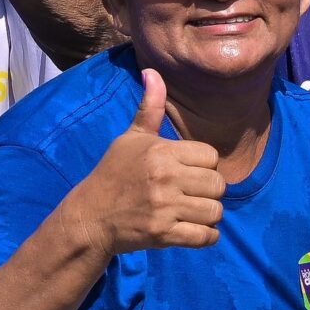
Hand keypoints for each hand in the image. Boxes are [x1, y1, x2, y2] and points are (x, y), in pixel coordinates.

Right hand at [75, 69, 224, 254]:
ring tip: (192, 212)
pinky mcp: (163, 235)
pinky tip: (194, 231)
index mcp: (161, 152)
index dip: (203, 165)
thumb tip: (152, 72)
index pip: (211, 156)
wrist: (90, 216)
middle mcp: (165, 178)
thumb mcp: (130, 138)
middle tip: (191, 194)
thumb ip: (150, 107)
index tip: (187, 171)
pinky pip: (205, 237)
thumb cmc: (114, 174)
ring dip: (208, 215)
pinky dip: (206, 237)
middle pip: (218, 184)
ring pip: (215, 212)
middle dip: (209, 191)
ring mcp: (165, 208)